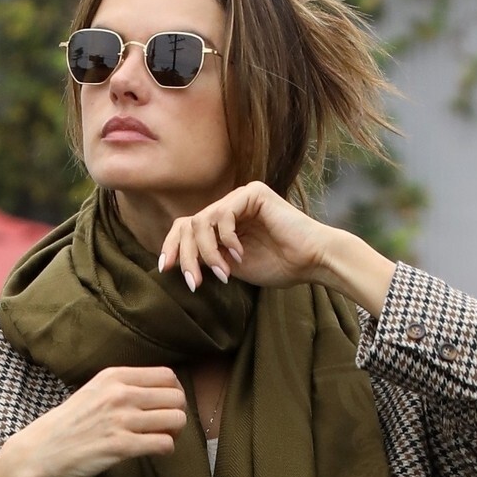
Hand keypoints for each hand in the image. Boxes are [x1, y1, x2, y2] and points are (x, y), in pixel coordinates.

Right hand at [11, 365, 187, 476]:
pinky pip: (164, 444)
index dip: (175, 393)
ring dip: (175, 433)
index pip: (167, 376)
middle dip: (178, 414)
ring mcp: (121, 420)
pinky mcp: (121, 446)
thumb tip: (156, 393)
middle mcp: (120, 394)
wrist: (40, 452)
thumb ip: (121, 388)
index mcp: (114, 376)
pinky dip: (166, 449)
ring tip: (161, 439)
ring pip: (176, 420)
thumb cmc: (68, 426)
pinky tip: (155, 452)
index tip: (166, 407)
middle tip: (167, 427)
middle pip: (176, 397)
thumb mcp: (93, 392)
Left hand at [158, 182, 329, 292]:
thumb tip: (176, 262)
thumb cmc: (279, 266)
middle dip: (187, 256)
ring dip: (207, 253)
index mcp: (223, 224)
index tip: (165, 269)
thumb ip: (208, 260)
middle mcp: (229, 207)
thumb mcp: (232, 267)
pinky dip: (227, 240)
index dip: (172, 246)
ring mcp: (240, 198)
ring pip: (202, 221)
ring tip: (224, 273)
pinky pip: (223, 214)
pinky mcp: (252, 194)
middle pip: (189, 225)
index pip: (187, 228)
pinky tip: (240, 256)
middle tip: (194, 283)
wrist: (311, 261)